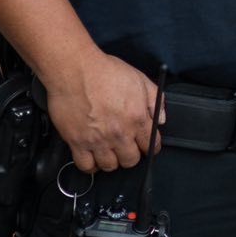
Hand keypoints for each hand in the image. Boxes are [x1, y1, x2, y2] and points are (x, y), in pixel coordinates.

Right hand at [43, 50, 161, 173]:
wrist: (75, 70)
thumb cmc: (105, 71)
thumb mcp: (139, 79)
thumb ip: (155, 101)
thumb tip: (160, 120)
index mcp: (137, 118)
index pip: (151, 145)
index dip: (151, 147)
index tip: (146, 147)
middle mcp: (119, 133)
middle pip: (131, 160)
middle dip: (132, 155)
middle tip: (126, 148)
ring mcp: (97, 140)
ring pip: (110, 166)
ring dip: (112, 161)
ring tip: (109, 151)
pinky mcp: (77, 142)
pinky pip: (86, 166)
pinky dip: (90, 165)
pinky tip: (92, 156)